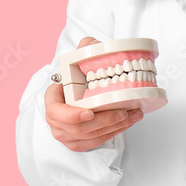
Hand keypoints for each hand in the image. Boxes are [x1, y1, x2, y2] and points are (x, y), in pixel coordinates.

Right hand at [44, 36, 143, 151]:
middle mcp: (56, 122)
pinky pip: (97, 141)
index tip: (89, 112)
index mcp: (52, 102)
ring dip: (115, 127)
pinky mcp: (79, 143)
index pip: (56, 113)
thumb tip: (92, 42)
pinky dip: (115, 133)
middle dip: (105, 120)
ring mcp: (67, 135)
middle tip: (124, 112)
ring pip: (91, 136)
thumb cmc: (74, 81)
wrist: (73, 96)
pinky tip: (128, 122)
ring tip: (133, 115)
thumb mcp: (75, 62)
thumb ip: (83, 49)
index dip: (72, 115)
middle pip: (79, 128)